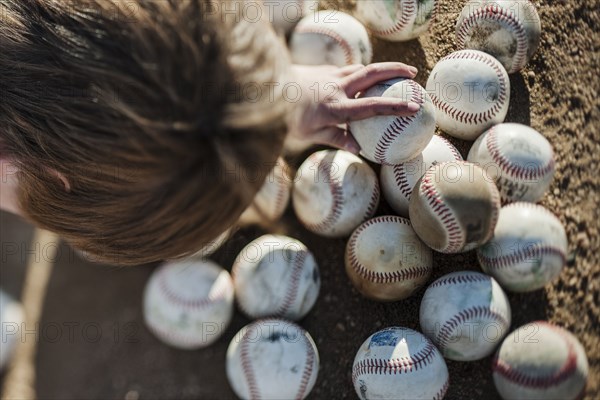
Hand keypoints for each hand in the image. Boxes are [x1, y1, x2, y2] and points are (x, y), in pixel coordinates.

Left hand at [286, 62, 419, 153]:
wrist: (266, 92)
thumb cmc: (288, 119)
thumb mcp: (311, 135)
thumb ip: (337, 139)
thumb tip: (360, 148)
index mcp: (336, 108)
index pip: (372, 107)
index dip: (395, 106)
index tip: (414, 106)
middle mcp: (337, 88)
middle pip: (372, 73)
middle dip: (395, 71)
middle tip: (413, 74)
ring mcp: (330, 75)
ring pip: (361, 69)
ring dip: (380, 69)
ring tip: (394, 73)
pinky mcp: (323, 70)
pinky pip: (347, 70)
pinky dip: (359, 74)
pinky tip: (362, 80)